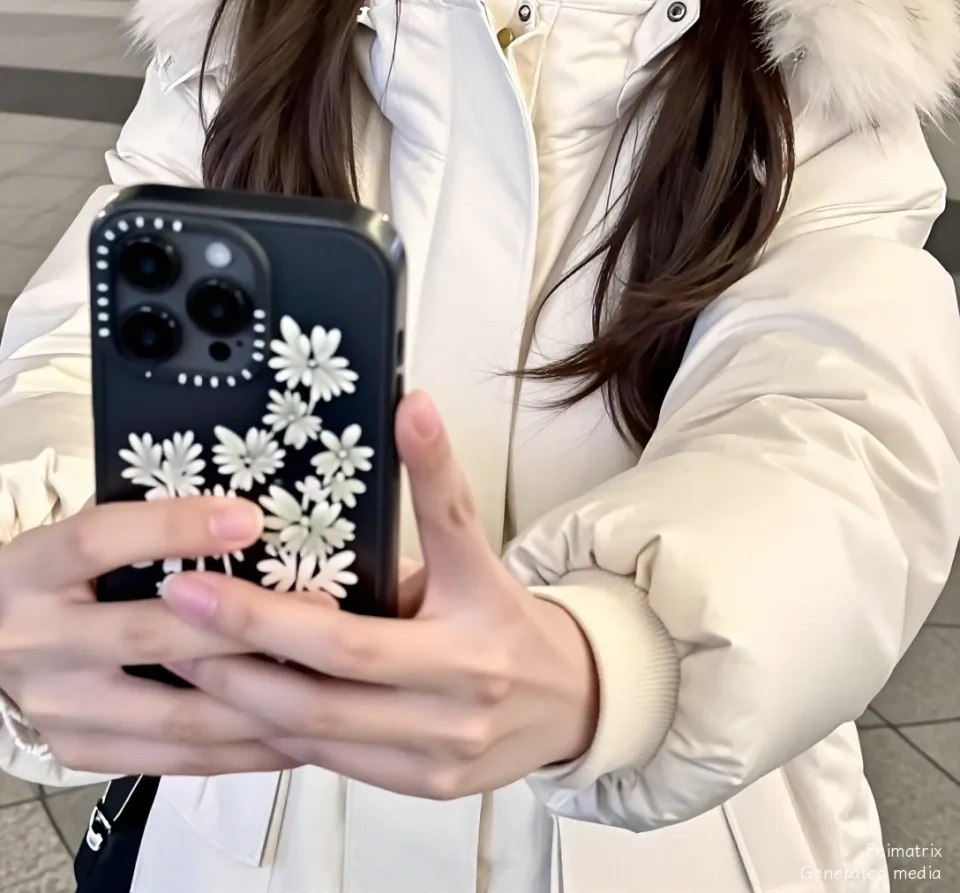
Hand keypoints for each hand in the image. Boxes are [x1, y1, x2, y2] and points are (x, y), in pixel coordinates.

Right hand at [0, 495, 294, 775]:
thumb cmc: (58, 576)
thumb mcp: (77, 536)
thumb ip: (142, 527)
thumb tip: (247, 515)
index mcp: (36, 567)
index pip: (101, 541)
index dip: (175, 529)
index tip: (247, 518)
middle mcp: (39, 640)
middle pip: (151, 635)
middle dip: (242, 626)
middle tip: (318, 609)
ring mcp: (60, 706)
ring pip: (172, 710)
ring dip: (256, 698)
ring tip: (322, 679)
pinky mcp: (81, 751)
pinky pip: (172, 757)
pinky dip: (237, 748)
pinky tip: (290, 733)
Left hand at [161, 392, 599, 801]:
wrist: (573, 699)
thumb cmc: (506, 617)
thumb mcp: (477, 546)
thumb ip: (436, 487)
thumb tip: (409, 406)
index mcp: (464, 639)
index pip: (349, 635)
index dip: (266, 614)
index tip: (201, 572)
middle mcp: (450, 705)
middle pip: (322, 690)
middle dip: (236, 652)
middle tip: (175, 607)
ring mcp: (433, 757)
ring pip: (317, 736)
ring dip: (242, 699)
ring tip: (181, 656)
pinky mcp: (421, 789)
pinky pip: (332, 764)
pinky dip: (279, 733)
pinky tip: (235, 703)